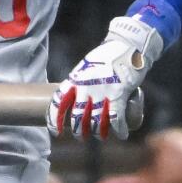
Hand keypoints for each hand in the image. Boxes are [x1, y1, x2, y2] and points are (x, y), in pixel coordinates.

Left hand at [49, 16, 163, 140]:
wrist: (127, 45)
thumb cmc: (106, 56)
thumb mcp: (85, 67)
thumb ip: (80, 82)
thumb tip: (76, 98)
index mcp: (74, 80)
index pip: (59, 104)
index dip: (55, 121)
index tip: (56, 132)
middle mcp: (85, 88)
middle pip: (78, 118)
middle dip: (79, 132)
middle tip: (81, 137)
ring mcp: (102, 93)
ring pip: (96, 122)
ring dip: (98, 133)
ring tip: (100, 137)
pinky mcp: (118, 95)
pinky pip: (116, 118)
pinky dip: (119, 129)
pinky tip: (121, 134)